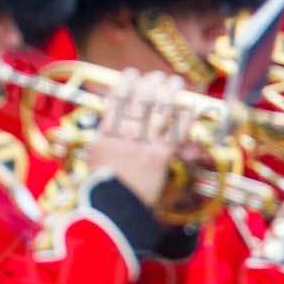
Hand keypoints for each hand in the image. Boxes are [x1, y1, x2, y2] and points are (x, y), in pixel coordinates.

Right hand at [83, 70, 185, 206]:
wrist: (114, 210)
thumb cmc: (101, 185)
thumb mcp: (94, 154)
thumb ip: (104, 133)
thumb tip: (112, 115)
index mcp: (107, 131)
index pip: (118, 97)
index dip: (127, 81)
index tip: (132, 73)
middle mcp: (126, 134)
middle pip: (141, 99)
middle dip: (151, 82)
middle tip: (157, 75)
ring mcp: (145, 144)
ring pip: (160, 110)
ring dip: (170, 92)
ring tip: (175, 82)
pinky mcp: (162, 156)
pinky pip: (176, 131)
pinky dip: (184, 118)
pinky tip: (188, 108)